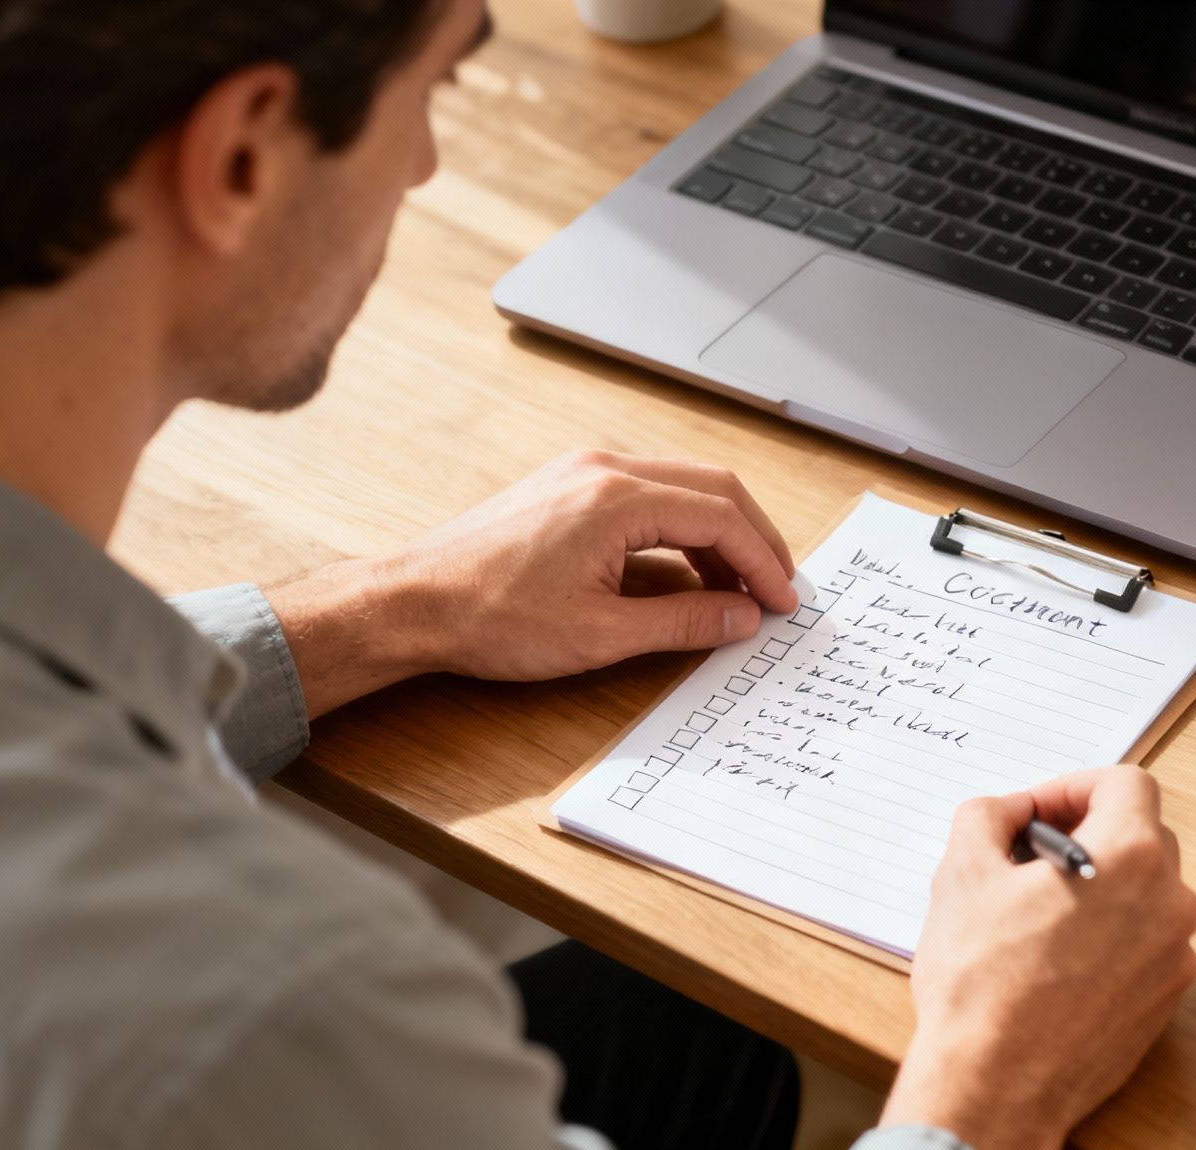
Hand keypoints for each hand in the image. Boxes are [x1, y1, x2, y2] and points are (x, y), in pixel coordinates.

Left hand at [265, 451, 798, 716]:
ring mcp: (584, 472)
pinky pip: (647, 497)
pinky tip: (684, 576)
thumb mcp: (601, 634)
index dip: (763, 564)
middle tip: (776, 590)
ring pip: (681, 489)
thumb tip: (741, 618)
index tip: (783, 604)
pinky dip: (679, 532)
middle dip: (754, 541)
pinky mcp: (567, 488)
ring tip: (735, 593)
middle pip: (713, 489)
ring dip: (717, 537)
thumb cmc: (490, 617)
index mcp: (618, 497)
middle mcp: (605, 469)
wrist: (412, 603)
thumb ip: (683, 621)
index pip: (721, 518)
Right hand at [880, 767, 1195, 1149]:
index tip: (1038, 810)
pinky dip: (1109, 934)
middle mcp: (1170, 902)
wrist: (997, 1084)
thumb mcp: (963, 872)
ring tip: (1037, 910)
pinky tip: (1056, 957)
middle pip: (1141, 834)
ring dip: (1099, 884)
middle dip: (1086, 830)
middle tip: (1030, 854)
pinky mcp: (1165, 1001)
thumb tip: (1008, 811)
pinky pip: (1145, 943)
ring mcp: (1175, 956)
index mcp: (1131, 856)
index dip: (1074, 785)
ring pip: (1145, 892)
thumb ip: (988, 816)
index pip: (1126, 783)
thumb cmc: (982, 983)